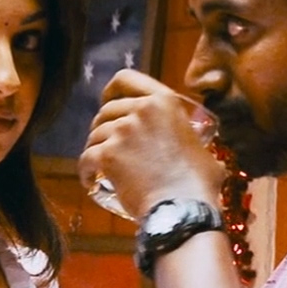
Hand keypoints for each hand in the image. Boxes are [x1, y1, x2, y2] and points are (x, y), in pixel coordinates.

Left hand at [81, 69, 227, 217]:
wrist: (182, 208)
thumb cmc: (198, 184)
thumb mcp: (202, 150)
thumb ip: (192, 144)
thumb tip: (201, 157)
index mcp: (164, 102)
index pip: (126, 79)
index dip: (111, 91)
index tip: (106, 101)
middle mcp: (141, 111)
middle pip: (106, 112)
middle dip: (102, 127)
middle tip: (107, 144)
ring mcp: (123, 132)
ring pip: (95, 136)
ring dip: (95, 149)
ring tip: (101, 167)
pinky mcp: (108, 155)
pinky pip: (86, 158)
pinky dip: (85, 170)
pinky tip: (89, 180)